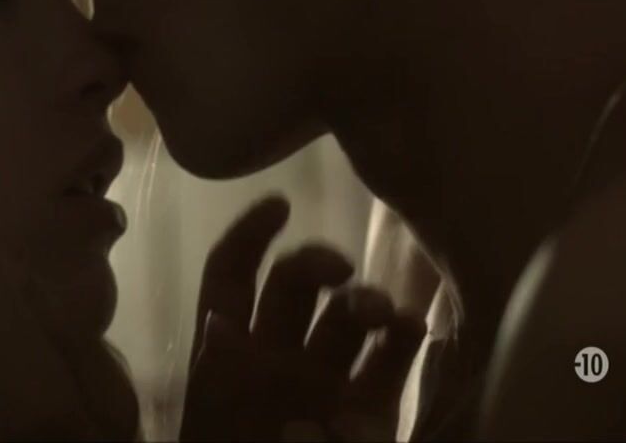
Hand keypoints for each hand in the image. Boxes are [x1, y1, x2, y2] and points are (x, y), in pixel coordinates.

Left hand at [180, 197, 426, 441]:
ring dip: (365, 299)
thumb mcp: (216, 424)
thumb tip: (217, 326)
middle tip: (339, 268)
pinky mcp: (370, 412)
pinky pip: (390, 360)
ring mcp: (325, 381)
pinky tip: (409, 326)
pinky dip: (404, 336)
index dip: (249, 236)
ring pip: (347, 316)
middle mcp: (276, 356)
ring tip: (380, 312)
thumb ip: (222, 374)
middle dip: (316, 262)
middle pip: (294, 284)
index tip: (282, 204)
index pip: (230, 277)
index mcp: (226, 354)